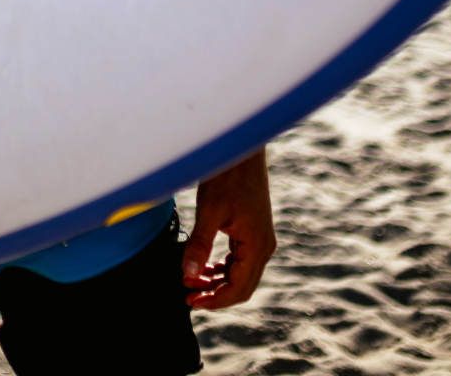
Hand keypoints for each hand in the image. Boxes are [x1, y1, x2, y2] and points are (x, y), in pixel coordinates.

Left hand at [182, 146, 274, 308]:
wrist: (241, 150)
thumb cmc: (227, 176)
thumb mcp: (210, 211)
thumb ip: (199, 245)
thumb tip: (186, 276)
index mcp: (257, 246)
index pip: (238, 289)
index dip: (214, 300)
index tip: (190, 301)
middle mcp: (264, 246)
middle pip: (241, 286)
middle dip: (214, 294)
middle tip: (187, 295)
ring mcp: (260, 239)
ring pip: (240, 274)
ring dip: (217, 281)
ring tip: (190, 281)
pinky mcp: (253, 231)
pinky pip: (239, 260)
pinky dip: (221, 268)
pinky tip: (202, 266)